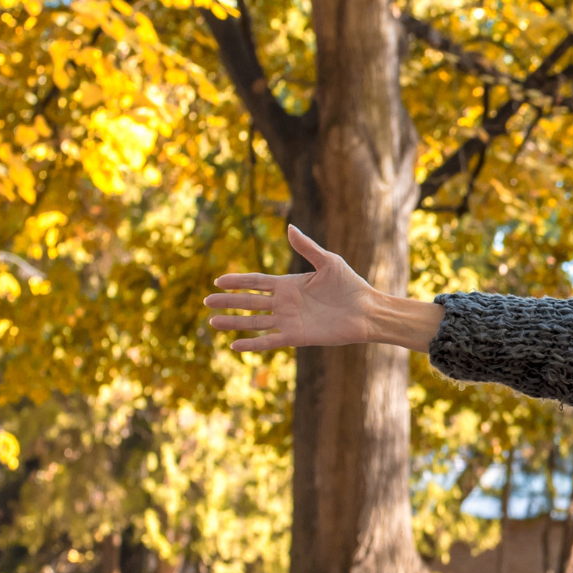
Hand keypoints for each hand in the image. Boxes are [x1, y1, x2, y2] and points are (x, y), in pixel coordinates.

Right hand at [205, 225, 441, 350]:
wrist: (367, 311)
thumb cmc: (351, 286)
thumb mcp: (328, 262)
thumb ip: (307, 247)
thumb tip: (289, 227)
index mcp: (290, 284)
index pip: (256, 282)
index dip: (237, 281)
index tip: (218, 280)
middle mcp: (285, 303)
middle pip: (249, 302)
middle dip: (227, 302)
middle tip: (206, 302)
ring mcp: (289, 321)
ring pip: (254, 322)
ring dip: (234, 323)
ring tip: (212, 323)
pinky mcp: (297, 337)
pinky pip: (270, 341)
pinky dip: (253, 344)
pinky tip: (235, 346)